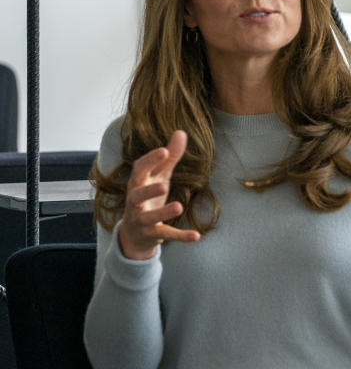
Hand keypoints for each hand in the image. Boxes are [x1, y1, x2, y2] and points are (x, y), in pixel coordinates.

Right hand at [117, 130, 200, 259]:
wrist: (134, 234)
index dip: (150, 160)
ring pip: (150, 217)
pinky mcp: (153, 234)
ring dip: (163, 212)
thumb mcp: (159, 177)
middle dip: (149, 190)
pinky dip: (181, 236)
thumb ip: (170, 157)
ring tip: (179, 206)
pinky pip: (166, 235)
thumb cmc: (148, 198)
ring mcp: (142, 220)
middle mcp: (135, 202)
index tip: (164, 150)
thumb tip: (181, 131)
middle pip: (137, 195)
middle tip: (163, 184)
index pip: (139, 170)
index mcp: (138, 184)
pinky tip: (197, 236)